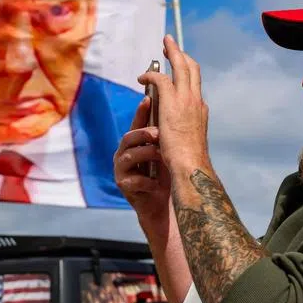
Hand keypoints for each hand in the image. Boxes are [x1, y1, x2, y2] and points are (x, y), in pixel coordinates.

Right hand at [114, 96, 171, 232]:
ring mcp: (121, 169)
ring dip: (146, 155)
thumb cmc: (167, 174)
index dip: (141, 111)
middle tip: (158, 133)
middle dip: (143, 133)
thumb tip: (180, 108)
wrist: (165, 203)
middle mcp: (124, 153)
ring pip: (129, 156)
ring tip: (161, 156)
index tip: (148, 99)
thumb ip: (167, 135)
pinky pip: (132, 179)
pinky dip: (147, 181)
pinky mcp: (123, 186)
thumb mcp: (168, 151)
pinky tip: (157, 183)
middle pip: (128, 137)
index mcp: (135, 143)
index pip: (137, 123)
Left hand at [138, 35, 210, 175]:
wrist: (190, 164)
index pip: (195, 84)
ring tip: (163, 46)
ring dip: (171, 53)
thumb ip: (183, 130)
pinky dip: (150, 74)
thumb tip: (175, 131)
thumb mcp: (188, 141)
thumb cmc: (188, 160)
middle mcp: (196, 100)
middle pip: (192, 67)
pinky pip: (160, 78)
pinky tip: (142, 77)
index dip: (188, 71)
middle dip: (181, 53)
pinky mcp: (172, 100)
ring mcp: (186, 98)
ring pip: (180, 65)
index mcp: (200, 109)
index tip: (181, 65)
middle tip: (170, 44)